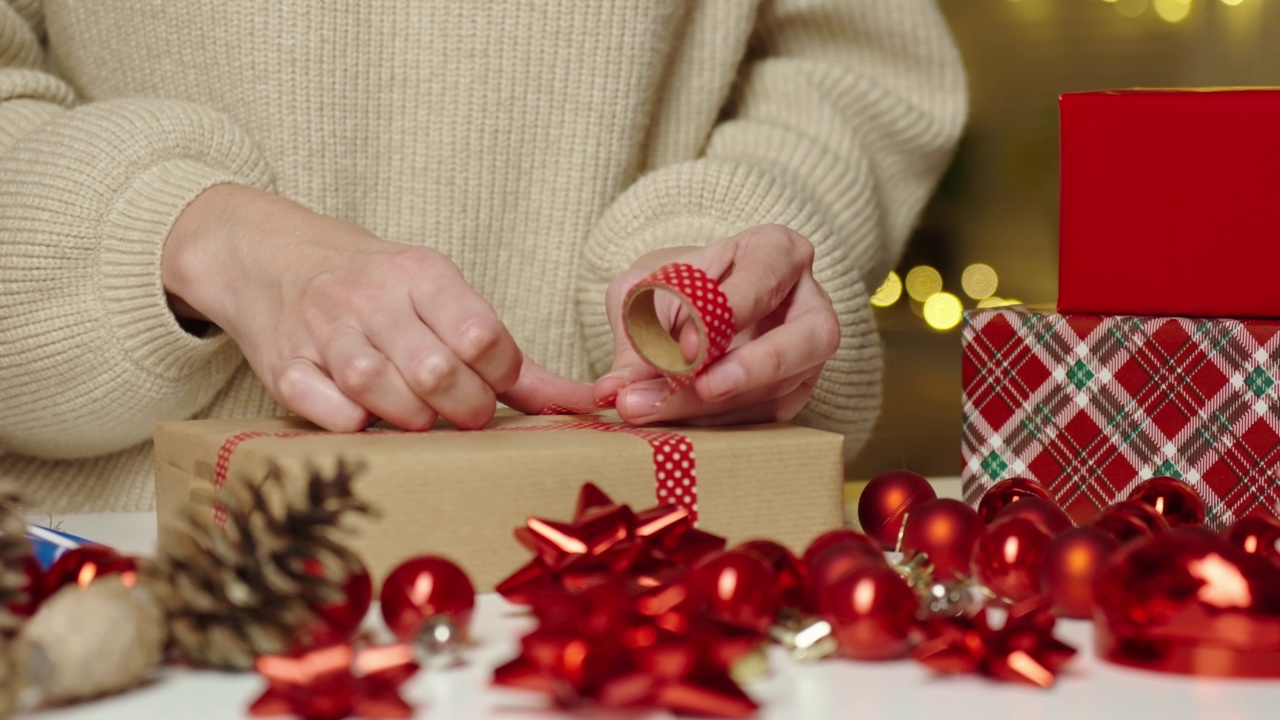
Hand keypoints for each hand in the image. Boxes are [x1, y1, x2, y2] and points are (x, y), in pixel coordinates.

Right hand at [162, 185, 591, 430]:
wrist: (271, 258)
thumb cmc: (380, 291)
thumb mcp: (444, 300)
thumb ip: (510, 358)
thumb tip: (587, 401)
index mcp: (422, 273)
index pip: (482, 336)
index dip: (498, 375)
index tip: (493, 384)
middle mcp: (371, 296)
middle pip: (436, 371)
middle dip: (463, 408)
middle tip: (464, 414)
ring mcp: (323, 330)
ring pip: (379, 389)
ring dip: (411, 419)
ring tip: (419, 417)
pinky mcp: (283, 365)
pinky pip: (325, 409)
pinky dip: (352, 423)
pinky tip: (365, 418)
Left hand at [594, 225, 839, 425]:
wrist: (678, 308)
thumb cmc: (669, 287)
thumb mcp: (642, 294)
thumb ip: (636, 333)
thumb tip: (615, 390)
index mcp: (777, 252)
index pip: (766, 278)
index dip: (730, 312)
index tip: (686, 345)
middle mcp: (808, 302)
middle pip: (813, 336)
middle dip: (757, 366)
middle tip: (704, 388)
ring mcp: (807, 354)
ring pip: (783, 386)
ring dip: (718, 407)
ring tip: (655, 410)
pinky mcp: (793, 394)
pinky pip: (766, 417)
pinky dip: (718, 423)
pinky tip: (675, 423)